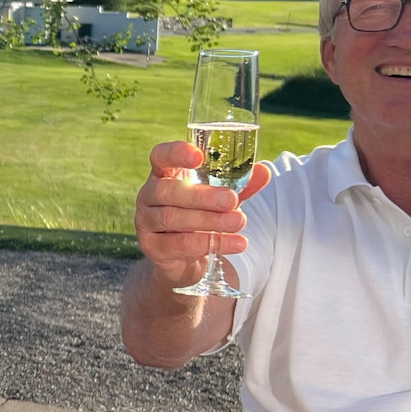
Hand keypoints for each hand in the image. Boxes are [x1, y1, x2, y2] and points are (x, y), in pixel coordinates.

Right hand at [134, 141, 271, 289]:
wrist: (182, 258)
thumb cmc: (199, 216)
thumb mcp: (219, 198)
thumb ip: (239, 185)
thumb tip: (264, 171)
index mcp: (164, 174)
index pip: (161, 156)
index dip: (176, 153)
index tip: (199, 156)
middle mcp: (149, 195)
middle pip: (166, 190)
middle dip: (201, 195)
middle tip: (231, 200)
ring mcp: (146, 221)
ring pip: (172, 218)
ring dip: (209, 220)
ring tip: (239, 221)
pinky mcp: (152, 247)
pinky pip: (179, 245)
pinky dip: (209, 243)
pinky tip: (235, 243)